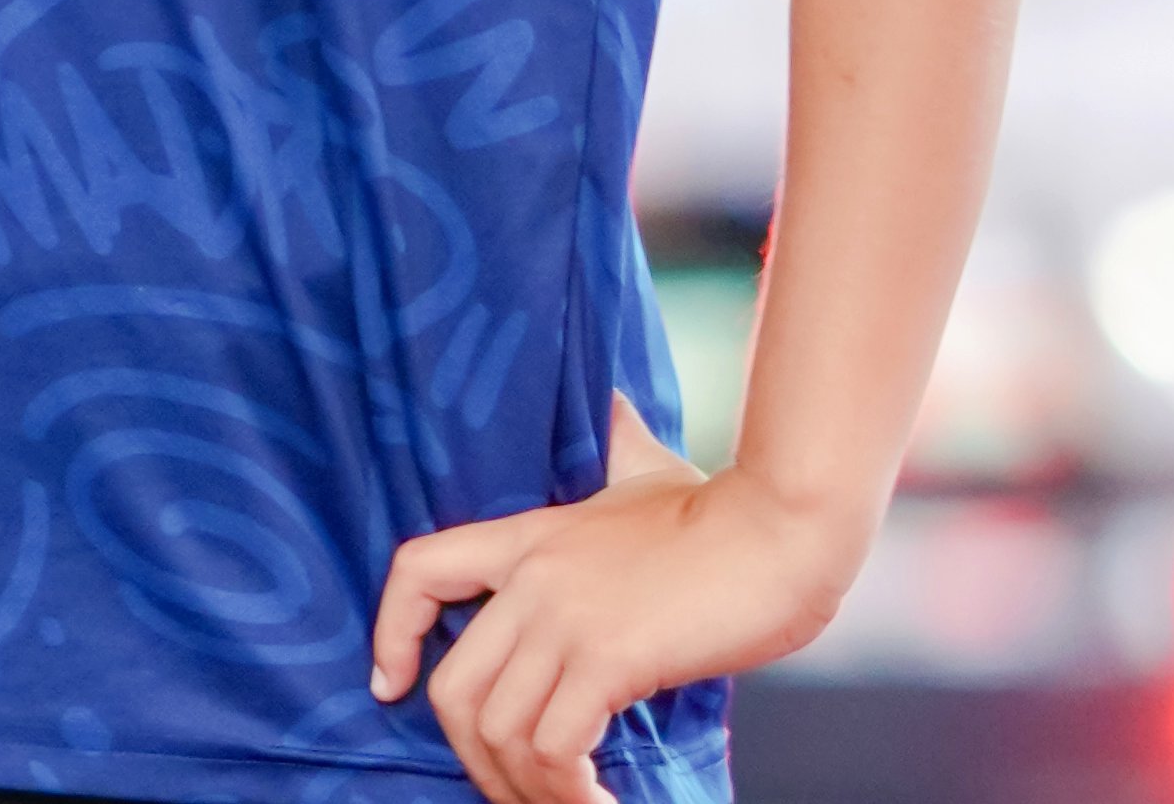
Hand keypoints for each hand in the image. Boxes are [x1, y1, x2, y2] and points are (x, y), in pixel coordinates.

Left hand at [369, 400, 859, 803]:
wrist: (783, 523)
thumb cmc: (727, 506)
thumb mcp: (648, 469)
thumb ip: (619, 446)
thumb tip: (615, 408)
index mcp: (528, 536)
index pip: (415, 569)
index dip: (390, 631)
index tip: (391, 684)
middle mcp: (532, 580)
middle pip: (454, 686)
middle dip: (474, 756)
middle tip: (515, 791)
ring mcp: (565, 619)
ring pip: (500, 728)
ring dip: (524, 788)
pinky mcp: (609, 657)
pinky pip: (556, 748)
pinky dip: (565, 791)